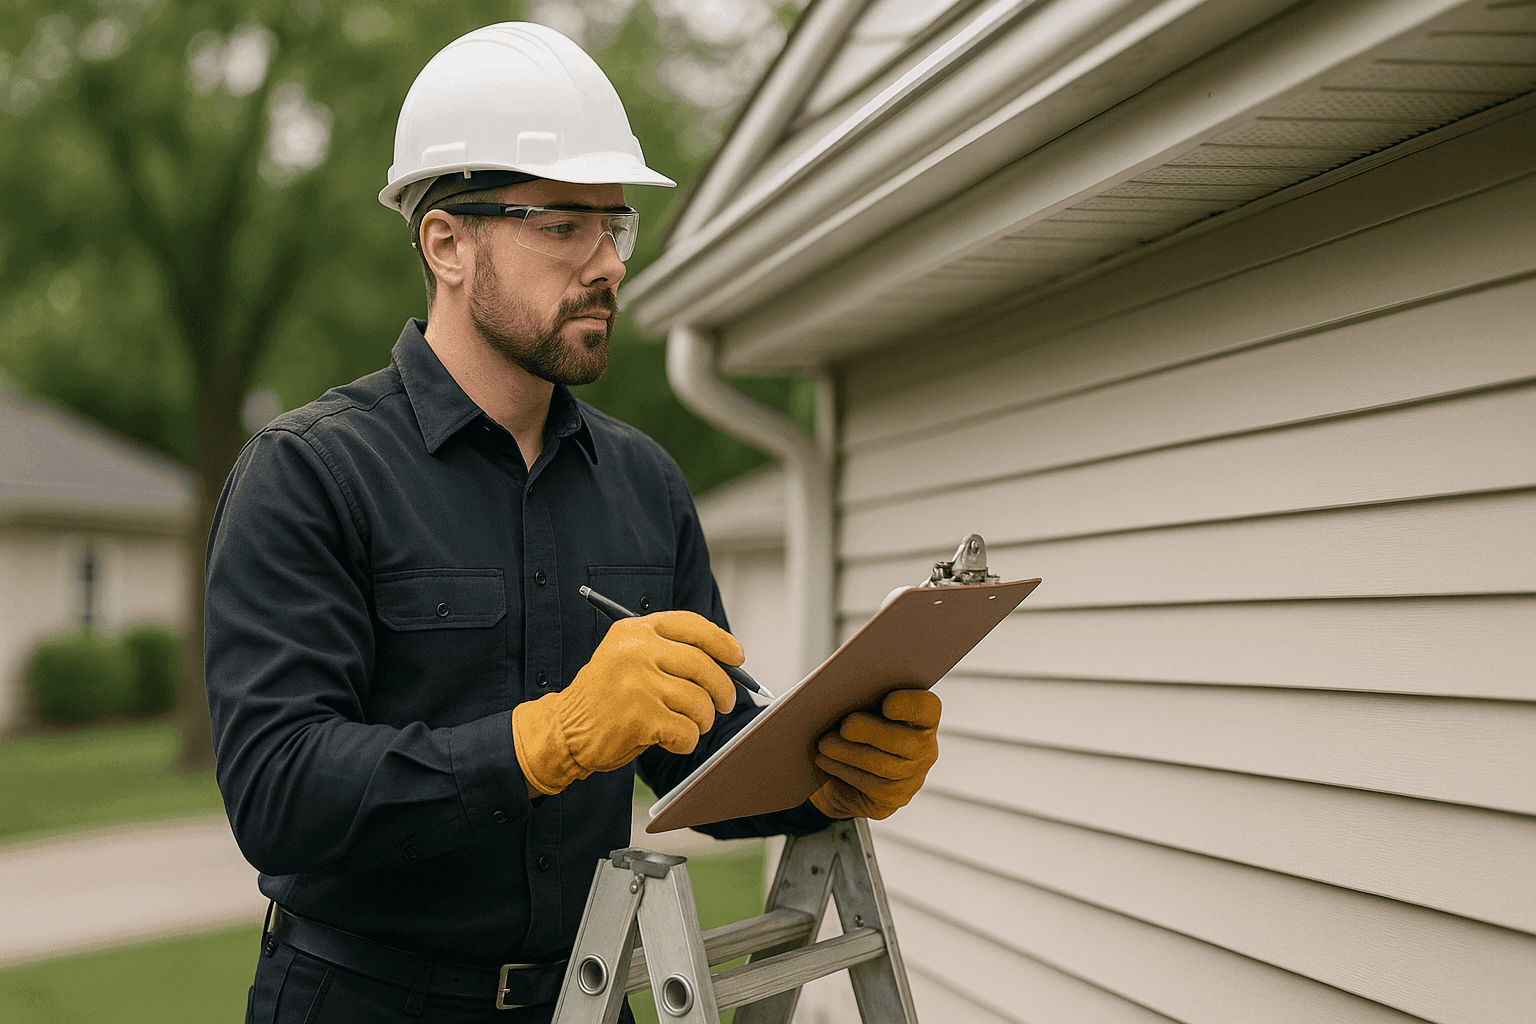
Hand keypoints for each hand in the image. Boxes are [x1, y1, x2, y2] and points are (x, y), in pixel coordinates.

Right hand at [512, 611, 739, 795]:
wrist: (563, 730)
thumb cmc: (604, 697)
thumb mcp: (627, 658)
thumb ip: (668, 653)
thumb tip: (725, 663)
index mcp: (634, 631)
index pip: (691, 626)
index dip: (721, 642)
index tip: (737, 658)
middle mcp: (636, 651)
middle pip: (702, 665)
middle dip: (722, 688)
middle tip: (724, 703)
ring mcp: (637, 684)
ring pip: (698, 701)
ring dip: (702, 720)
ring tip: (690, 725)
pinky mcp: (640, 717)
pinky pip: (686, 731)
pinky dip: (686, 741)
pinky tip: (670, 740)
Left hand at [810, 689, 940, 819]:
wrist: (847, 775)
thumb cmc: (857, 731)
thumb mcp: (862, 711)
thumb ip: (862, 700)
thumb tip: (840, 696)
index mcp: (922, 718)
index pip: (928, 707)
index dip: (910, 704)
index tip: (886, 702)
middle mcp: (925, 748)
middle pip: (904, 739)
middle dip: (871, 732)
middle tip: (845, 725)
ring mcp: (913, 777)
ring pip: (883, 765)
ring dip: (849, 753)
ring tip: (824, 744)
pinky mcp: (895, 798)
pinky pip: (870, 784)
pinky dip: (843, 770)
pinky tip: (825, 760)